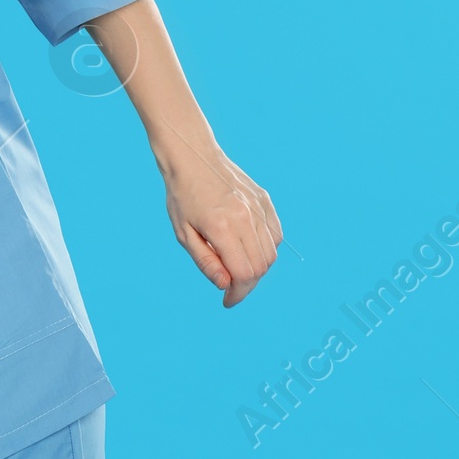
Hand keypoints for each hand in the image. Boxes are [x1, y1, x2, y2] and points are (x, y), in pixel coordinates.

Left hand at [161, 143, 281, 306]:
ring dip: (257, 267)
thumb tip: (226, 285)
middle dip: (247, 283)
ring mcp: (258, 208)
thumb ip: (206, 262)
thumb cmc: (183, 197)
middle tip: (230, 286)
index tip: (228, 301)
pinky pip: (275, 234)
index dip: (238, 293)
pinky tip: (247, 248)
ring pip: (271, 252)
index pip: (244, 274)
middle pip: (261, 266)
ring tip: (236, 266)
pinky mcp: (264, 200)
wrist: (193, 157)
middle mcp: (245, 217)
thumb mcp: (184, 234)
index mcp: (222, 227)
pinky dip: (266, 248)